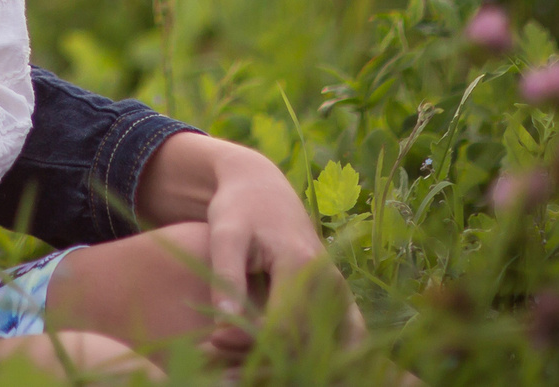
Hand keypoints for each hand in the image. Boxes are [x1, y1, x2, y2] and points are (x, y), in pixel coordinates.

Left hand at [137, 135, 366, 358]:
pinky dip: (319, 360)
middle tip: (222, 362)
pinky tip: (285, 367)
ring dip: (293, 365)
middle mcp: (330, 283)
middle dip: (265, 359)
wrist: (264, 189)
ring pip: (325, 349)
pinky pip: (344, 343)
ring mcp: (340, 294)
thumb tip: (221, 328)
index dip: (249, 342)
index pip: (283, 327)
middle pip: (305, 344)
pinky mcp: (341, 301)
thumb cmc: (239, 208)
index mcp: (302, 265)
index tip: (214, 341)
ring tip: (247, 368)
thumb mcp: (225, 234)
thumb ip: (226, 277)